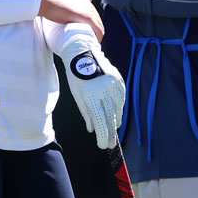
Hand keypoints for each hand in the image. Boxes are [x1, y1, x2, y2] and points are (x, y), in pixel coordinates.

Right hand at [38, 0, 104, 38]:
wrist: (47, 1)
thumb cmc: (52, 0)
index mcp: (84, 0)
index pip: (94, 14)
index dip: (93, 24)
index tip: (90, 32)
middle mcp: (89, 5)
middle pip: (98, 20)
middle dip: (96, 30)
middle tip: (91, 40)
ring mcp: (89, 10)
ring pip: (99, 25)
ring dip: (98, 34)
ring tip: (92, 43)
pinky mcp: (87, 17)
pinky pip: (98, 29)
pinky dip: (98, 36)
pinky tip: (95, 42)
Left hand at [55, 34, 125, 148]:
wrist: (83, 53)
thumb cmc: (76, 76)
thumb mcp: (77, 95)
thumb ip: (86, 113)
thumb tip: (92, 129)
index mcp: (91, 95)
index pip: (100, 120)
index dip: (102, 135)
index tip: (103, 145)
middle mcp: (104, 90)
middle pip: (110, 117)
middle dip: (110, 133)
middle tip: (110, 144)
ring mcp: (114, 85)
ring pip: (118, 109)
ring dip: (115, 122)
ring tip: (113, 132)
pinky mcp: (119, 81)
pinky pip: (121, 99)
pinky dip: (119, 109)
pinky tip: (116, 117)